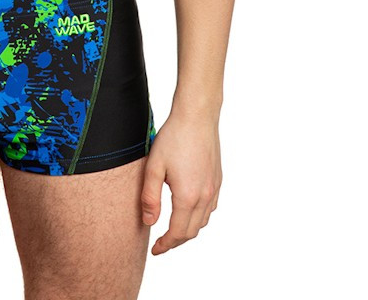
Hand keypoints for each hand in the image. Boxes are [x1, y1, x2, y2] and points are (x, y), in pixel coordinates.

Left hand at [140, 111, 221, 254]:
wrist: (197, 116)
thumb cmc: (173, 137)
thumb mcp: (154, 167)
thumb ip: (150, 197)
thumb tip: (149, 222)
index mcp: (188, 196)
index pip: (177, 233)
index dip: (165, 245)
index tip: (155, 250)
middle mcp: (205, 196)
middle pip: (191, 232)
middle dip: (176, 241)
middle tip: (161, 243)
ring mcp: (214, 188)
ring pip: (203, 221)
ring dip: (188, 230)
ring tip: (172, 229)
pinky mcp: (218, 179)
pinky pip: (210, 208)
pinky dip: (199, 216)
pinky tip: (189, 209)